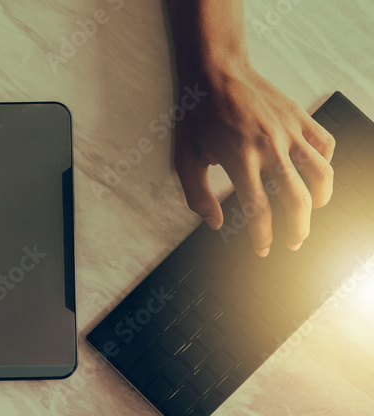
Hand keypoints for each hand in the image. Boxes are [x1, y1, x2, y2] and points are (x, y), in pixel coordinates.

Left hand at [173, 64, 335, 256]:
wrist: (215, 71)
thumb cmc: (196, 116)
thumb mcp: (185, 158)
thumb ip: (197, 195)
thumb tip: (216, 223)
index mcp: (239, 159)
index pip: (259, 210)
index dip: (263, 237)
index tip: (262, 249)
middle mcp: (269, 147)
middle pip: (297, 199)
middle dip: (299, 229)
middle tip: (294, 242)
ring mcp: (289, 131)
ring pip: (320, 174)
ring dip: (319, 200)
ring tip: (310, 212)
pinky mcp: (300, 117)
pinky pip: (324, 145)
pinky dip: (324, 165)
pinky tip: (313, 175)